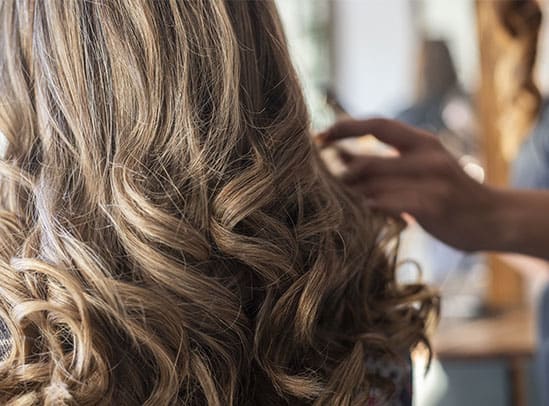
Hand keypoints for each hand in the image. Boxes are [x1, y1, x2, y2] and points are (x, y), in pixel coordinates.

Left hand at [317, 118, 499, 251]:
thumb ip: (385, 162)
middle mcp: (427, 156)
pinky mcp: (434, 205)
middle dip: (341, 175)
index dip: (345, 128)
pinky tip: (366, 214)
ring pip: (375, 186)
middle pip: (368, 161)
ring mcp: (432, 180)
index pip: (377, 125)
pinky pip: (390, 205)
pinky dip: (371, 208)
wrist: (493, 218)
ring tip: (343, 202)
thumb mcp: (420, 168)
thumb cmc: (448, 193)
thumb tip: (341, 156)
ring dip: (353, 196)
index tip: (318, 137)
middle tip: (326, 185)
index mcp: (422, 142)